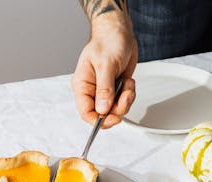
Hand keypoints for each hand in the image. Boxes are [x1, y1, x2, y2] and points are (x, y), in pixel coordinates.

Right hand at [72, 10, 137, 127]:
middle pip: (101, 114)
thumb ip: (104, 89)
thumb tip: (102, 110)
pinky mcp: (115, 89)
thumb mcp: (106, 65)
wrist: (119, 32)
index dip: (99, 120)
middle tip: (126, 96)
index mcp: (82, 86)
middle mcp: (92, 91)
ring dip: (126, 100)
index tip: (113, 117)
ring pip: (114, 110)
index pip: (85, 112)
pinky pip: (122, 102)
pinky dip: (129, 95)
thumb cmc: (107, 42)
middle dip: (117, 108)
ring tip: (128, 84)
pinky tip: (129, 82)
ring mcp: (104, 91)